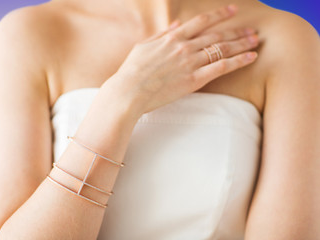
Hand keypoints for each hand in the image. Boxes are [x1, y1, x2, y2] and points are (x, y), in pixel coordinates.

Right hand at [104, 4, 258, 115]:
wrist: (129, 91)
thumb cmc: (131, 71)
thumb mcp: (143, 46)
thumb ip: (161, 34)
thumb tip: (176, 25)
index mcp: (172, 37)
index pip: (201, 21)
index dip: (219, 15)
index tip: (233, 10)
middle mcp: (184, 47)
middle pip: (217, 34)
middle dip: (237, 31)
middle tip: (252, 29)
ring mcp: (190, 62)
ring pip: (222, 48)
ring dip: (241, 43)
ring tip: (256, 41)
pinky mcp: (194, 79)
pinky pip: (222, 67)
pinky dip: (238, 61)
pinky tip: (251, 57)